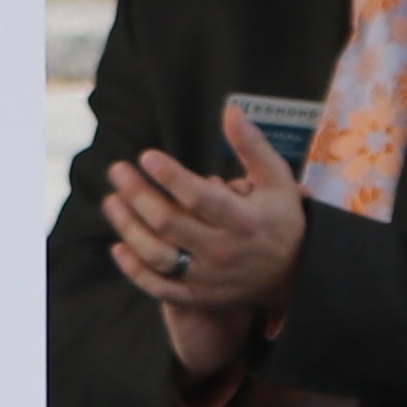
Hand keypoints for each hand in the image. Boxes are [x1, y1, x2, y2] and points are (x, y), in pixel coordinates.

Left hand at [105, 104, 309, 356]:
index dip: (170, 177)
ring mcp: (209, 278)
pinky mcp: (198, 297)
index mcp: (244, 220)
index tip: (146, 156)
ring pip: (159, 256)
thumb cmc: (280, 218)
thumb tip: (230, 108)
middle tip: (117, 170)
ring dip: (129, 228)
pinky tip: (118, 246)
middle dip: (138, 195)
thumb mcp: (277, 179)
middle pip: (170, 224)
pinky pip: (160, 288)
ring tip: (111, 201)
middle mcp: (224, 251)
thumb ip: (252, 145)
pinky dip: (135, 271)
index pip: (200, 198)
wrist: (295, 276)